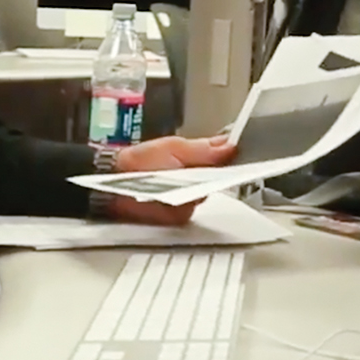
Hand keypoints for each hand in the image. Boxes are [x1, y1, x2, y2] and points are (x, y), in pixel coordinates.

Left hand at [110, 134, 235, 225]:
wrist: (116, 184)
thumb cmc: (141, 161)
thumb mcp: (174, 147)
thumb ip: (203, 149)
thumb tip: (230, 145)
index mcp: (198, 157)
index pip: (226, 158)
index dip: (237, 158)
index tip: (243, 156)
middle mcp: (198, 178)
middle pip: (221, 179)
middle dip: (219, 176)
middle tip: (217, 169)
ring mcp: (190, 197)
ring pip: (206, 196)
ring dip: (197, 189)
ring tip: (183, 181)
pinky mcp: (181, 214)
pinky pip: (190, 210)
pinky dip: (182, 203)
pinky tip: (173, 196)